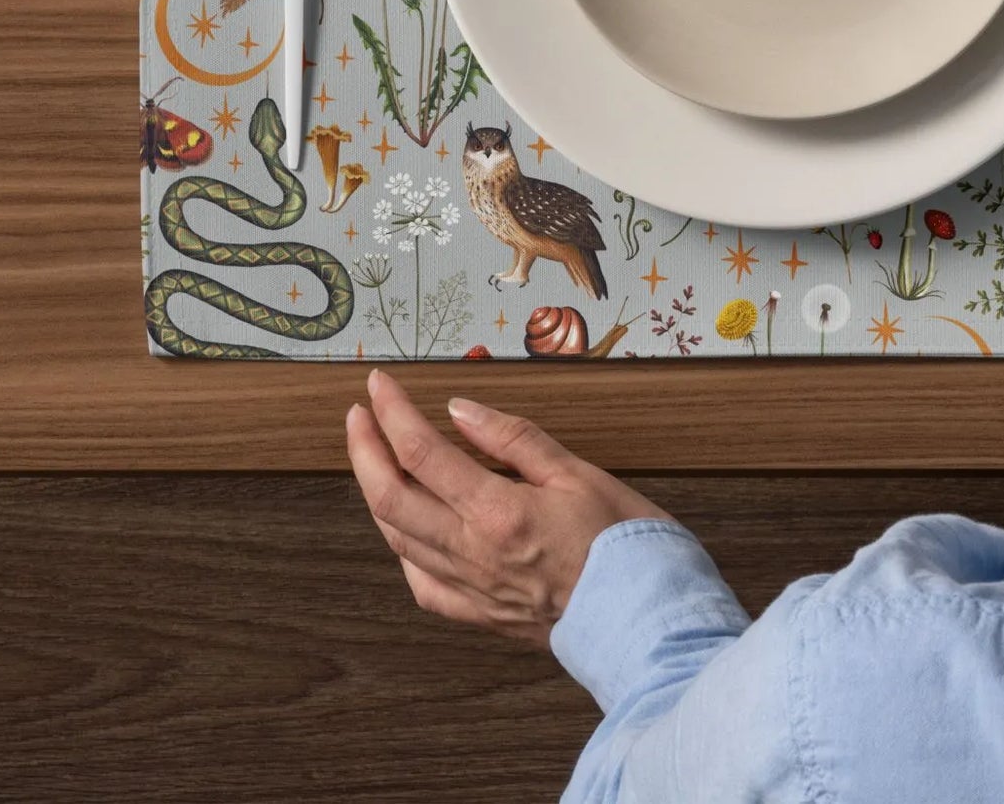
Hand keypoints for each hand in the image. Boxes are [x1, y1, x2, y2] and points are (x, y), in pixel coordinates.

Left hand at [346, 369, 672, 646]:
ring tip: (373, 460)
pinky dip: (403, 551)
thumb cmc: (624, 544)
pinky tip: (406, 533)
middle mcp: (472, 553)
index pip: (421, 452)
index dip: (393, 412)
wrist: (646, 619)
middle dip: (364, 450)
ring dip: (376, 493)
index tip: (381, 384)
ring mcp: (471, 589)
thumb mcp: (578, 472)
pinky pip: (422, 584)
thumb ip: (515, 440)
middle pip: (390, 497)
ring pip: (397, 539)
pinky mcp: (481, 615)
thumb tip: (462, 411)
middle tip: (358, 415)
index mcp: (497, 512)